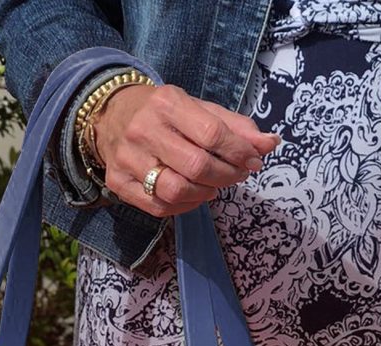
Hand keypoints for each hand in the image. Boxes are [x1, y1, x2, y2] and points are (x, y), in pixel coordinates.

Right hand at [92, 83, 279, 216]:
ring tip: (214, 187)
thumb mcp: (198, 109)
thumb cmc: (164, 114)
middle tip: (237, 175)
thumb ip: (235, 127)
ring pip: (176, 190)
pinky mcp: (118, 182)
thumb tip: (270, 144)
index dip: (239, 152)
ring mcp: (128, 159)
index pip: (212, 133)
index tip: (253, 160)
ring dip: (204, 194)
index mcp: (167, 103)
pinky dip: (184, 206)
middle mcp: (144, 129)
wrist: (110, 116)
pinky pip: (158, 206)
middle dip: (226, 175)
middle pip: (196, 165)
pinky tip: (193, 196)